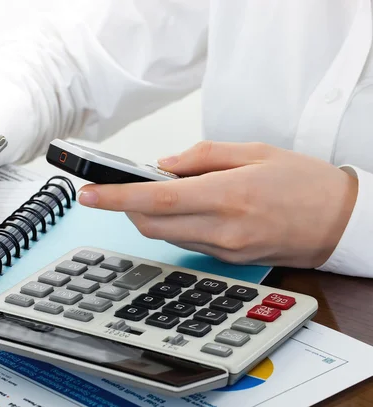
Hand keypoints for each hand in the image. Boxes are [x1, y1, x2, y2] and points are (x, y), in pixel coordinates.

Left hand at [77, 141, 357, 268]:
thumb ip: (203, 156)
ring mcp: (223, 250)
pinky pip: (185, 243)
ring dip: (150, 214)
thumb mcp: (255, 151)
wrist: (339, 222)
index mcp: (228, 196)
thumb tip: (163, 165)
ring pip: (164, 235)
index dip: (115, 197)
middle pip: (150, 224)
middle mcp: (222, 229)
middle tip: (122, 185)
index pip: (156, 199)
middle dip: (126, 207)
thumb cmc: (304, 183)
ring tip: (162, 190)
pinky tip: (185, 207)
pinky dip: (173, 224)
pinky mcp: (227, 261)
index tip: (88, 193)